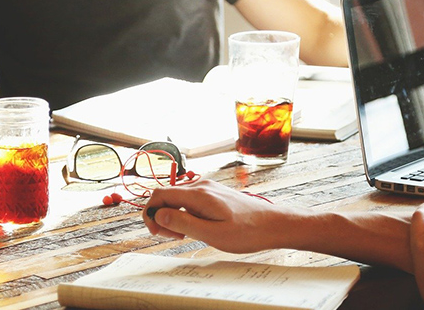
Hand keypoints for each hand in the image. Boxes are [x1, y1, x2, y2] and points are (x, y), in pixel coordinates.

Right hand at [143, 179, 279, 252]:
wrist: (273, 224)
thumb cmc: (247, 232)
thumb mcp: (212, 234)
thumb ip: (183, 223)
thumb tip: (158, 215)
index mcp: (198, 194)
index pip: (159, 195)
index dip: (150, 214)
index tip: (157, 232)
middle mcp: (200, 186)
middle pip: (166, 196)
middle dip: (162, 217)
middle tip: (174, 237)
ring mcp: (207, 188)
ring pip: (177, 199)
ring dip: (174, 216)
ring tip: (186, 235)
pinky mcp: (213, 193)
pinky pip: (188, 200)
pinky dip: (185, 214)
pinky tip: (196, 228)